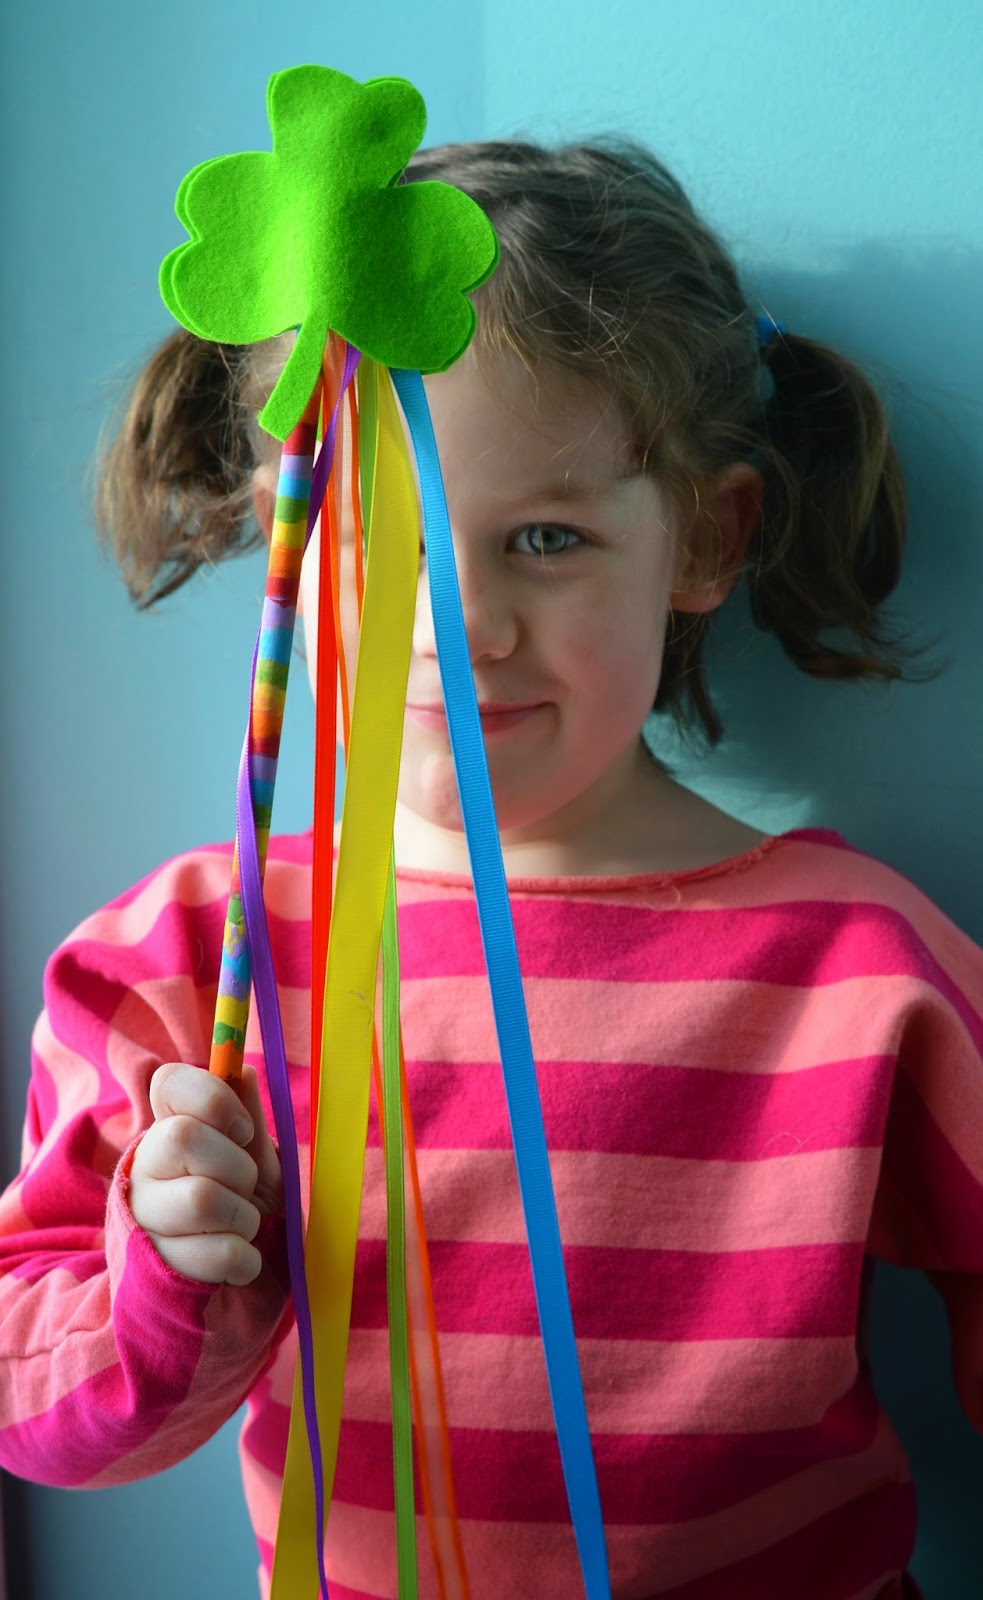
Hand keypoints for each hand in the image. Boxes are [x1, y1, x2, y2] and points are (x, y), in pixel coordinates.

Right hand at [129, 1062, 282, 1285]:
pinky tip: (236, 1259)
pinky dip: (244, 1259)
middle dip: (237, 1167)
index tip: (242, 1130)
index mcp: (168, 1127)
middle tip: (244, 1187)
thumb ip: (247, 1116)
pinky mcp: (152, 1266)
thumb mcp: (250, 1158)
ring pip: (202, 1198)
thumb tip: (240, 1071)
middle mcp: (143, 1166)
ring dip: (244, 1217)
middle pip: (185, 1137)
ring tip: (241, 1226)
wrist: (217, 1279)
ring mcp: (142, 1216)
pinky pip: (216, 1251)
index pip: (168, 1081)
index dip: (214, 1099)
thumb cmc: (235, 1202)